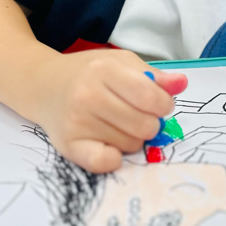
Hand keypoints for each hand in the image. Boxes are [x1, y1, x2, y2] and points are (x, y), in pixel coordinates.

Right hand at [31, 49, 187, 173]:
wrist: (44, 85)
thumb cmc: (89, 73)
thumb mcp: (122, 63)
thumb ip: (155, 75)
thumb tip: (181, 84)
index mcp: (105, 70)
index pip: (152, 98)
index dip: (164, 105)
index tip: (158, 104)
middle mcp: (88, 96)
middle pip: (145, 125)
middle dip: (150, 123)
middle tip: (138, 115)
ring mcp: (77, 122)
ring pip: (131, 145)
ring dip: (133, 138)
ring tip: (118, 123)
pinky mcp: (69, 145)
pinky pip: (104, 163)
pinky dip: (114, 158)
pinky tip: (110, 144)